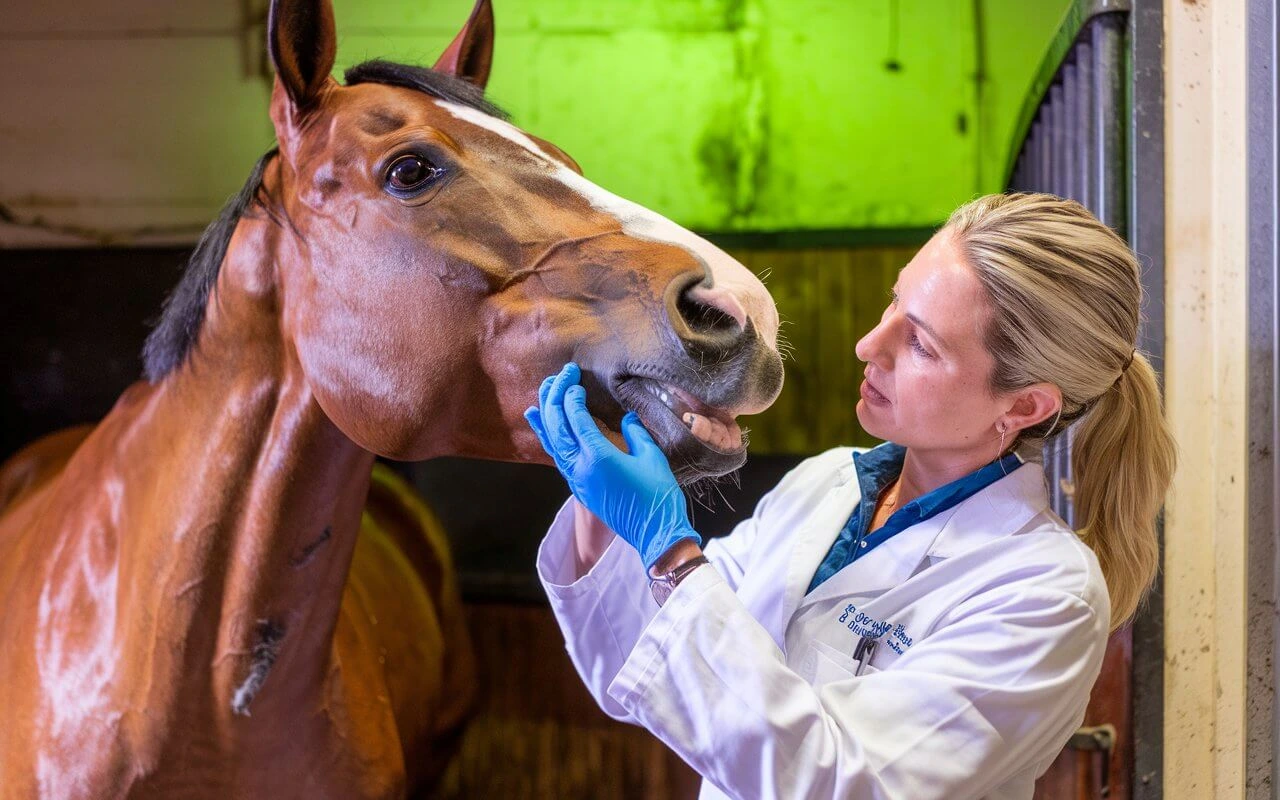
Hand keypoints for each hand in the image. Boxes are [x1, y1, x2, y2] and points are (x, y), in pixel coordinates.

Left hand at [525, 363, 700, 568]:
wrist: (655, 533)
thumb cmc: (658, 495)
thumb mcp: (651, 457)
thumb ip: (635, 432)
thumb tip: (626, 417)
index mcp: (598, 456)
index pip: (574, 418)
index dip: (571, 395)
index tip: (574, 378)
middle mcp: (580, 467)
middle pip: (557, 425)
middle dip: (555, 396)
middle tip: (560, 375)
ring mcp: (576, 479)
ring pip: (551, 441)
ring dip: (546, 414)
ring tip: (543, 391)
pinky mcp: (578, 487)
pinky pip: (556, 455)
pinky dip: (547, 436)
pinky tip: (540, 422)